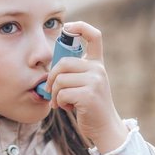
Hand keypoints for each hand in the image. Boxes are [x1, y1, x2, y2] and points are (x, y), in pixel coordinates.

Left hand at [45, 21, 127, 152]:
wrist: (104, 127)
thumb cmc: (89, 106)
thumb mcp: (85, 84)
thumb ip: (73, 73)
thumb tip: (50, 68)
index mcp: (96, 64)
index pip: (94, 36)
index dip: (80, 26)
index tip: (67, 26)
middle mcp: (98, 69)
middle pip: (63, 63)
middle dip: (51, 78)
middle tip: (50, 91)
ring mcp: (95, 81)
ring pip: (60, 80)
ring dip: (54, 94)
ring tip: (60, 102)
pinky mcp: (89, 95)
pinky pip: (62, 93)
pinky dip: (59, 103)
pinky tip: (67, 108)